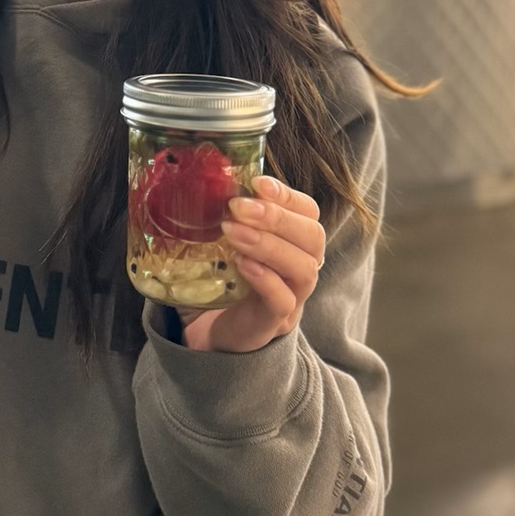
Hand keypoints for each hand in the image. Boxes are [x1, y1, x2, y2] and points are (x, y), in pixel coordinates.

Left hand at [178, 176, 324, 353]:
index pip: (308, 213)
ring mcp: (291, 299)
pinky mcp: (272, 324)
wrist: (207, 334)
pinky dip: (265, 279)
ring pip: (303, 269)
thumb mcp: (221, 243)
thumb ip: (224, 217)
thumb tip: (201, 181)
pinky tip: (242, 263)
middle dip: (277, 216)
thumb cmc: (219, 282)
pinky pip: (283, 301)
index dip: (288, 195)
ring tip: (233, 231)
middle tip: (238, 206)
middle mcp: (299, 270)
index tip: (257, 183)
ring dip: (268, 244)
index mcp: (293, 245)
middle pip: (313, 237)